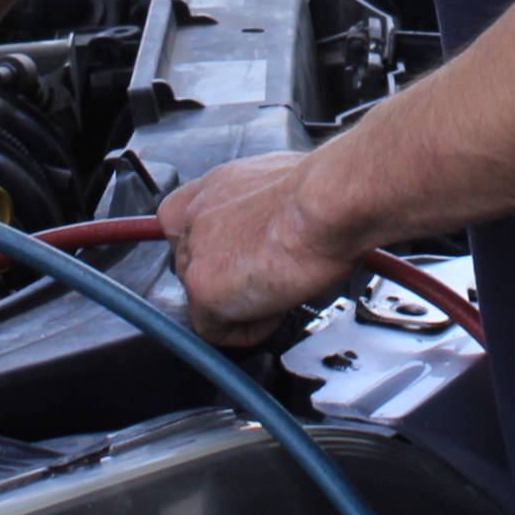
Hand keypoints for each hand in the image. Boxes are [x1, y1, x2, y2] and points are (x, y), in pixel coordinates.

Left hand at [156, 152, 364, 346]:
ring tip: (278, 288)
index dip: (215, 248)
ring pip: (204, 298)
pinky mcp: (202, 289)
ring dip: (239, 302)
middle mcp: (193, 216)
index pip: (186, 225)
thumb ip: (254, 206)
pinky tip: (277, 306)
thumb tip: (266, 224)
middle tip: (267, 274)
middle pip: (193, 265)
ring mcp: (193, 253)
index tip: (235, 258)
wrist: (328, 203)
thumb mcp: (279, 184)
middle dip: (228, 277)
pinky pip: (217, 330)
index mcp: (212, 187)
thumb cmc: (324, 192)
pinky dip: (250, 328)